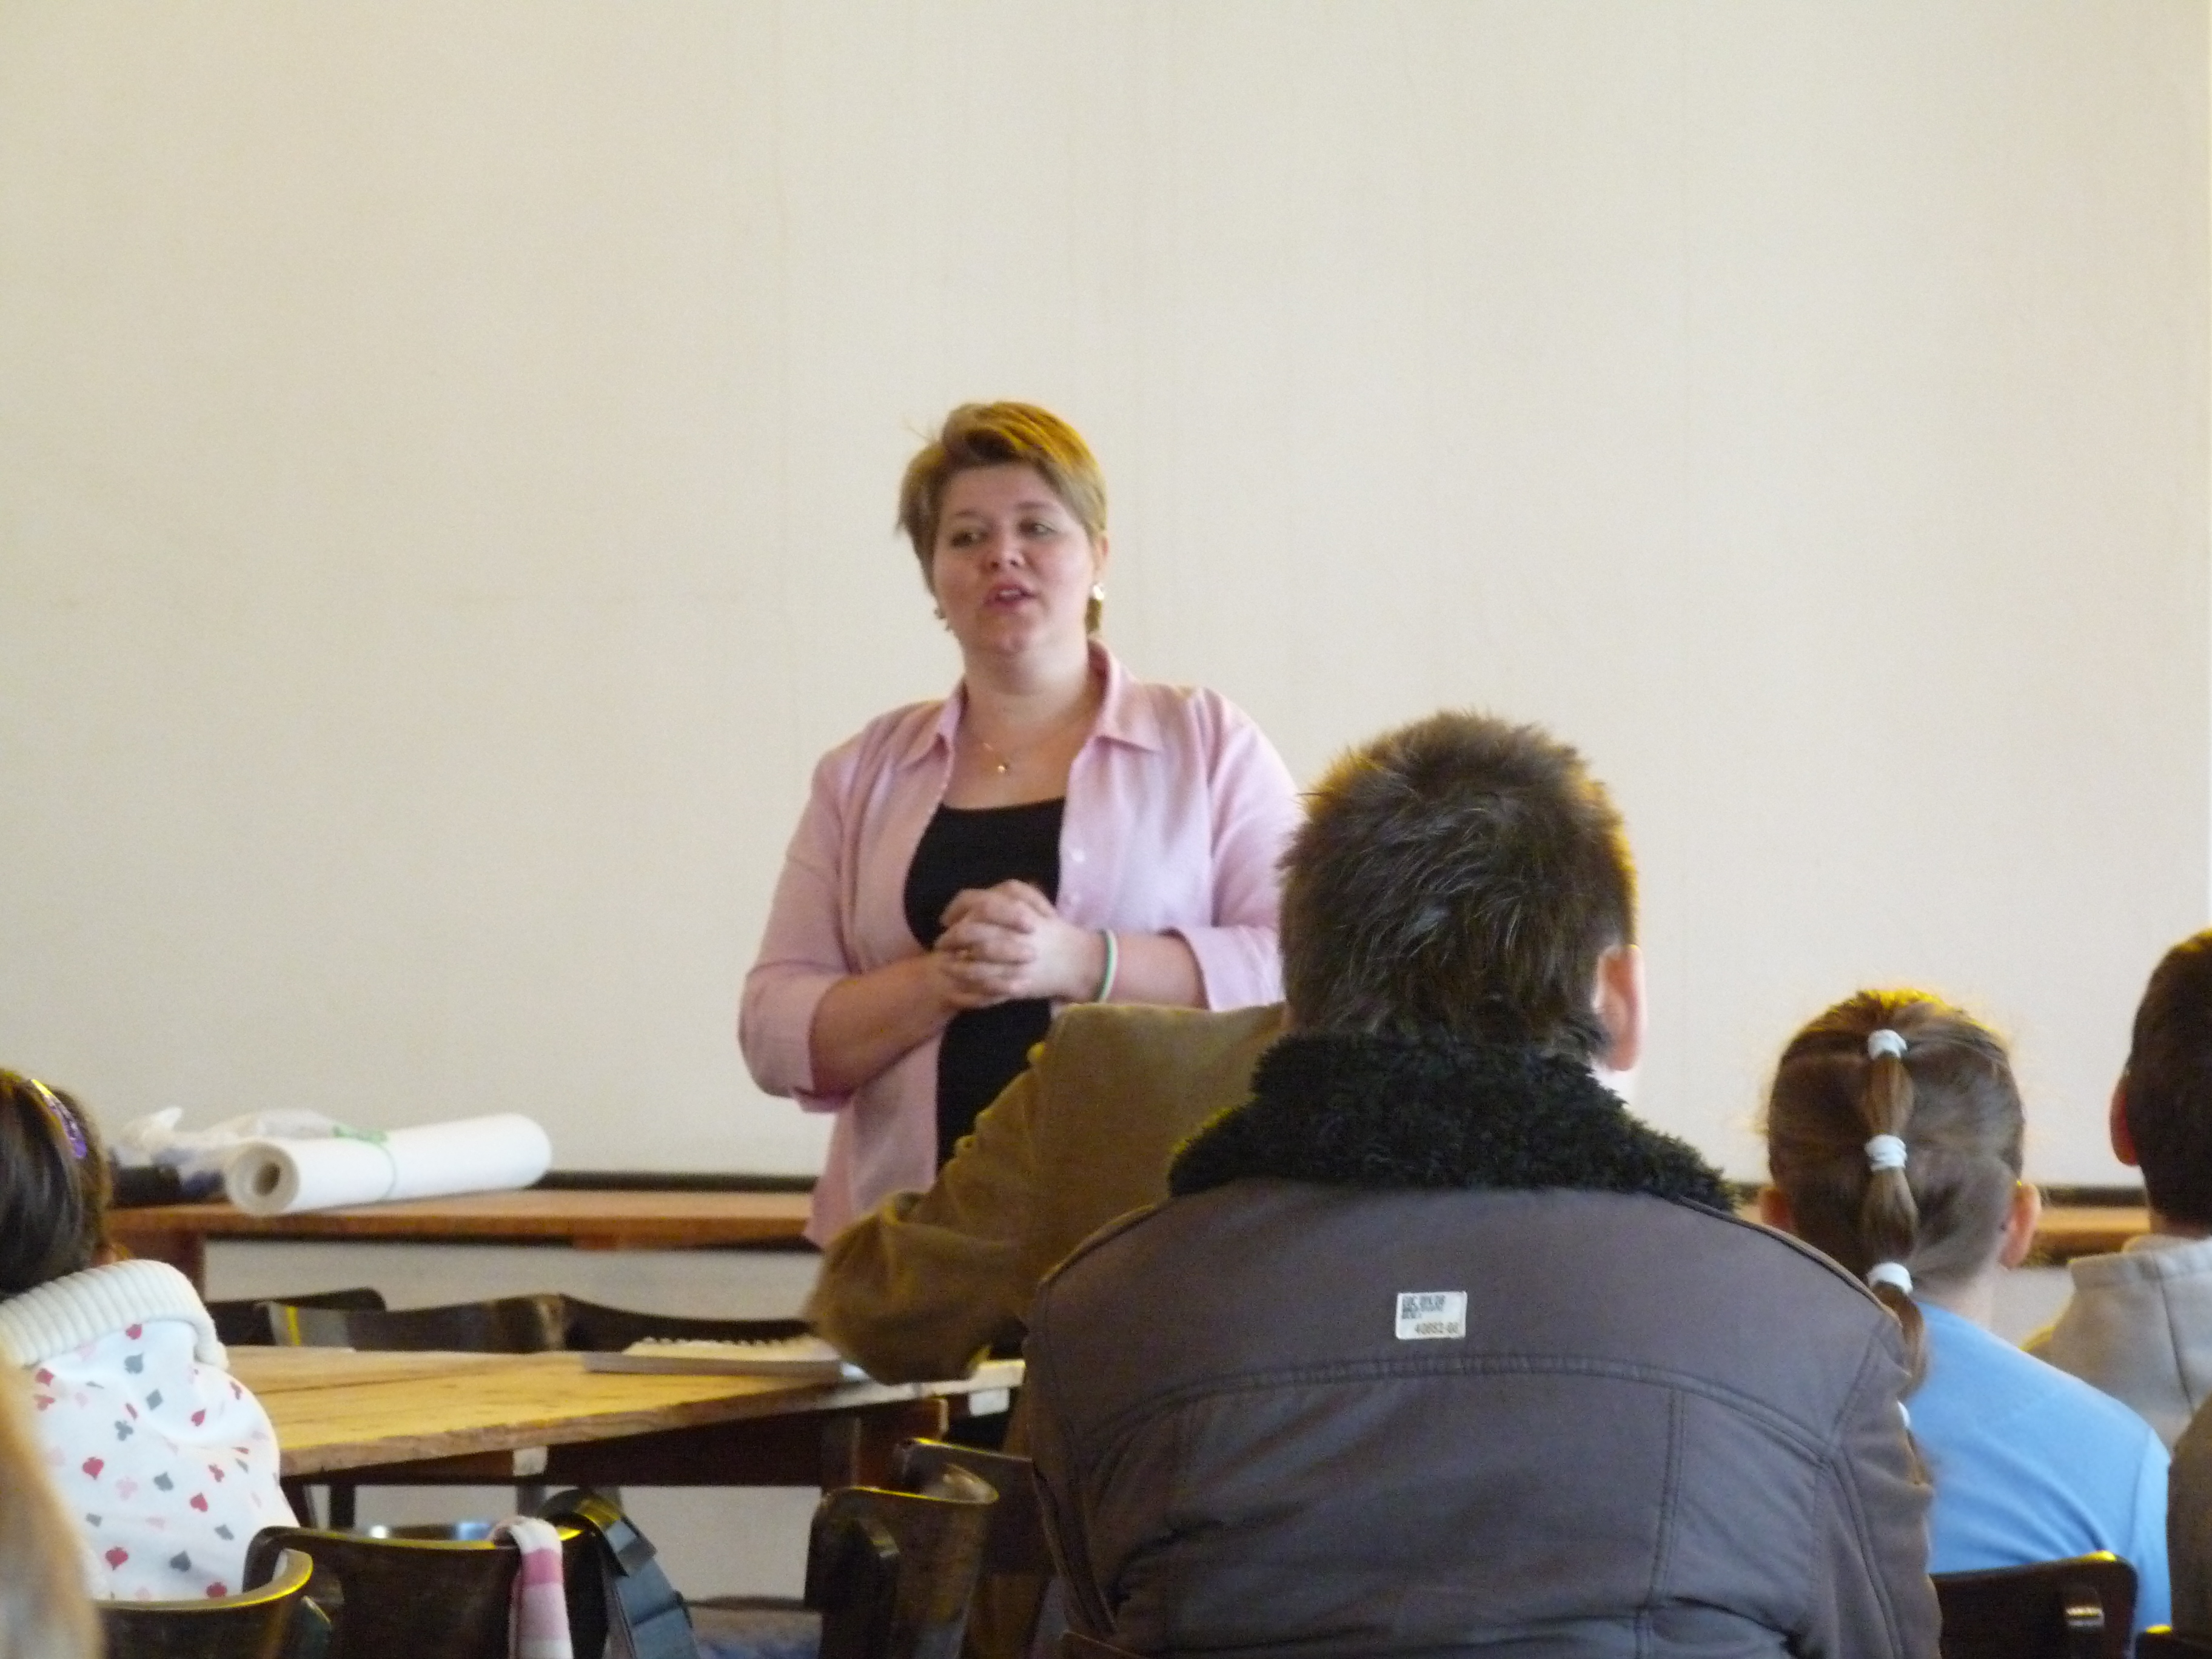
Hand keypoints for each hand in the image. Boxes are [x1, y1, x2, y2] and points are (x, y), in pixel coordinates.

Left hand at [934, 881, 1105, 1004]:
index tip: (947, 919)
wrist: (1078, 960)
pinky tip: (962, 979)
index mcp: (1015, 907)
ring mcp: (1013, 955)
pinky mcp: (1017, 977)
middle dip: (951, 937)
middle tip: (942, 943)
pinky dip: (970, 979)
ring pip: (975, 955)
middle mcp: (1012, 929)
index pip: (974, 902)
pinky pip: (986, 979)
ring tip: (946, 963)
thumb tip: (967, 904)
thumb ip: (1007, 895)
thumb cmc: (1051, 930)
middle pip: (970, 929)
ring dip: (956, 960)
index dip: (955, 910)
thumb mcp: (1033, 901)